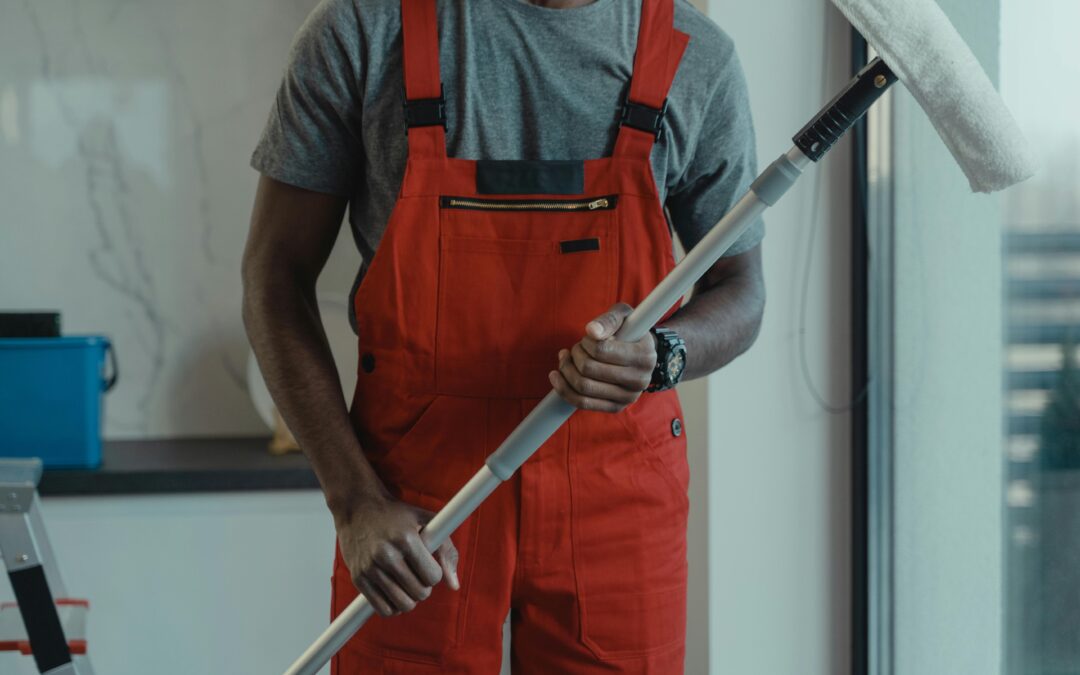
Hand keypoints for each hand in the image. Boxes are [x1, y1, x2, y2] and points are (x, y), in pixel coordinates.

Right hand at [335, 495, 459, 616]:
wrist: (357, 508)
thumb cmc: (396, 515)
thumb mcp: (426, 521)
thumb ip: (446, 550)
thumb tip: (454, 585)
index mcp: (406, 539)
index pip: (433, 577)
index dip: (435, 574)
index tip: (428, 565)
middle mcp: (387, 554)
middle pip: (420, 593)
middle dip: (424, 587)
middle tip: (417, 574)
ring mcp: (370, 568)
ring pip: (403, 605)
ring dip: (410, 599)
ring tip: (407, 584)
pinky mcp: (358, 578)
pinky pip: (383, 609)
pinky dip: (393, 607)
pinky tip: (394, 593)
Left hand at [549, 303, 655, 412]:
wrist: (640, 355)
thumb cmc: (629, 331)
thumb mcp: (623, 317)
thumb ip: (608, 320)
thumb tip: (591, 331)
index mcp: (644, 356)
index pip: (601, 350)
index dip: (586, 342)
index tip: (586, 338)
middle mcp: (639, 380)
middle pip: (588, 370)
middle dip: (575, 355)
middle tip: (576, 348)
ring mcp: (628, 397)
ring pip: (583, 387)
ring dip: (566, 370)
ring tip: (565, 358)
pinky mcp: (616, 407)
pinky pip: (582, 403)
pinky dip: (564, 389)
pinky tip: (557, 375)